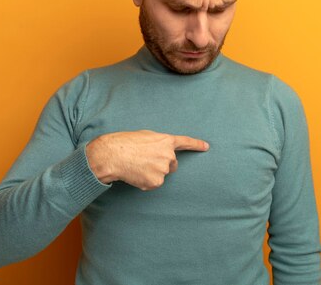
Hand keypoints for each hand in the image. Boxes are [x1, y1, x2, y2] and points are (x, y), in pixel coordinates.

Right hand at [85, 130, 208, 190]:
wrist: (114, 154)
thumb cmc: (126, 143)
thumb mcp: (145, 136)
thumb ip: (158, 143)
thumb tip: (161, 152)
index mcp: (166, 141)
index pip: (185, 142)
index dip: (196, 144)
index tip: (206, 147)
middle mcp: (168, 155)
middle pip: (172, 164)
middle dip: (162, 164)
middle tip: (145, 161)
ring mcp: (163, 169)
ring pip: (161, 175)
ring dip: (152, 173)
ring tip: (137, 165)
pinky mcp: (156, 182)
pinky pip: (153, 184)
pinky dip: (145, 182)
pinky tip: (136, 174)